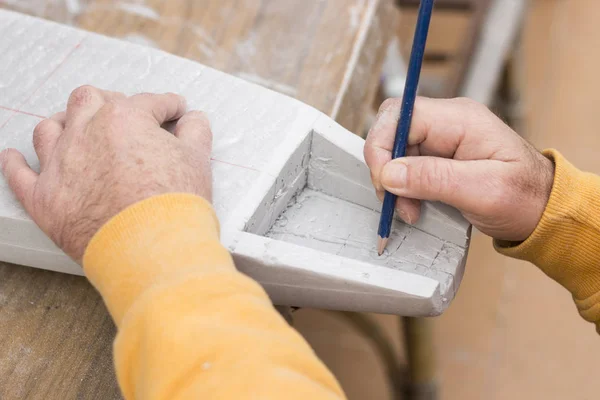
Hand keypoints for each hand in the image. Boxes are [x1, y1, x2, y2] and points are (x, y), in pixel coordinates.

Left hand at [0, 85, 212, 262]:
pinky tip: (14, 157)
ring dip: (63, 124)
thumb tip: (193, 120)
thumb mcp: (198, 160)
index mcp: (125, 119)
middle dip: (109, 101)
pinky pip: (18, 175)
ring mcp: (60, 164)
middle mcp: (86, 133)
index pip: (149, 103)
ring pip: (49, 129)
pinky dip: (15, 164)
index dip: (166, 106)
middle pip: (89, 100)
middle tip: (125, 113)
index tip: (173, 112)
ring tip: (73, 128)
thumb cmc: (173, 205)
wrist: (152, 248)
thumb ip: (196, 131)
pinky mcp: (44, 198)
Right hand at [364, 97, 553, 241]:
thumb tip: (389, 173)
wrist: (541, 210)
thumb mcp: (483, 191)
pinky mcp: (437, 157)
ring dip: (393, 184)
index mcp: (460, 119)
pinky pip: (405, 167)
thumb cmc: (524, 197)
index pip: (400, 115)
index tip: (384, 182)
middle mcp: (447, 122)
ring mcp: (440, 139)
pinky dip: (402, 189)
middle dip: (385, 167)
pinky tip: (414, 207)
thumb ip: (434, 179)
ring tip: (410, 210)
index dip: (382, 146)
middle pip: (391, 131)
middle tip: (394, 199)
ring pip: (394, 152)